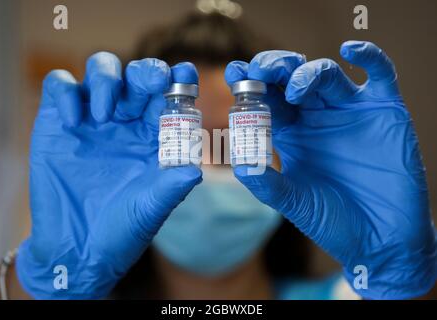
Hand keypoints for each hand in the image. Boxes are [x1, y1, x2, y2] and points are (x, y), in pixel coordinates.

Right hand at [16, 53, 201, 298]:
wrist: (78, 248)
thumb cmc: (122, 229)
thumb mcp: (150, 209)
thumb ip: (171, 188)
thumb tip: (196, 170)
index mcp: (154, 134)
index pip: (169, 96)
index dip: (179, 81)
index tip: (187, 74)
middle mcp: (126, 120)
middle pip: (137, 76)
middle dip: (146, 72)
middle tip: (152, 83)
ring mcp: (92, 118)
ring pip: (101, 69)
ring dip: (107, 79)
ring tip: (105, 114)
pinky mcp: (58, 121)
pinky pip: (60, 86)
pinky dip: (66, 92)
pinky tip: (73, 121)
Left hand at [225, 41, 436, 298]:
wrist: (379, 239)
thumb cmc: (333, 221)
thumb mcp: (294, 202)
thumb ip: (267, 183)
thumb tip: (239, 163)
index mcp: (291, 132)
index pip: (267, 99)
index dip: (250, 83)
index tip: (235, 73)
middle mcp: (317, 117)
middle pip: (292, 77)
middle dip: (274, 68)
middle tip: (260, 71)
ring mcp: (349, 111)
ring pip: (327, 73)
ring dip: (307, 72)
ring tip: (295, 89)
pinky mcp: (384, 110)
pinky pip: (379, 74)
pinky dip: (368, 56)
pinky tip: (350, 50)